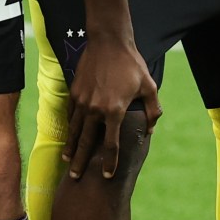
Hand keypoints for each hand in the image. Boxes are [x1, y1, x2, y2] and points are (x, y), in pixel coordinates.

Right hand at [64, 36, 160, 180]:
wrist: (108, 41)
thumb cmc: (131, 64)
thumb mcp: (150, 86)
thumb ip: (152, 111)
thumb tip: (150, 130)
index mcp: (114, 110)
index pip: (111, 144)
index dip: (110, 162)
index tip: (107, 176)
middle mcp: (95, 109)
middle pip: (86, 142)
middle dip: (81, 162)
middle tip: (76, 177)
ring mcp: (82, 101)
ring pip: (74, 129)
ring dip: (71, 146)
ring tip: (67, 159)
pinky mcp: (74, 92)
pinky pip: (71, 114)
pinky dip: (70, 126)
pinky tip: (70, 134)